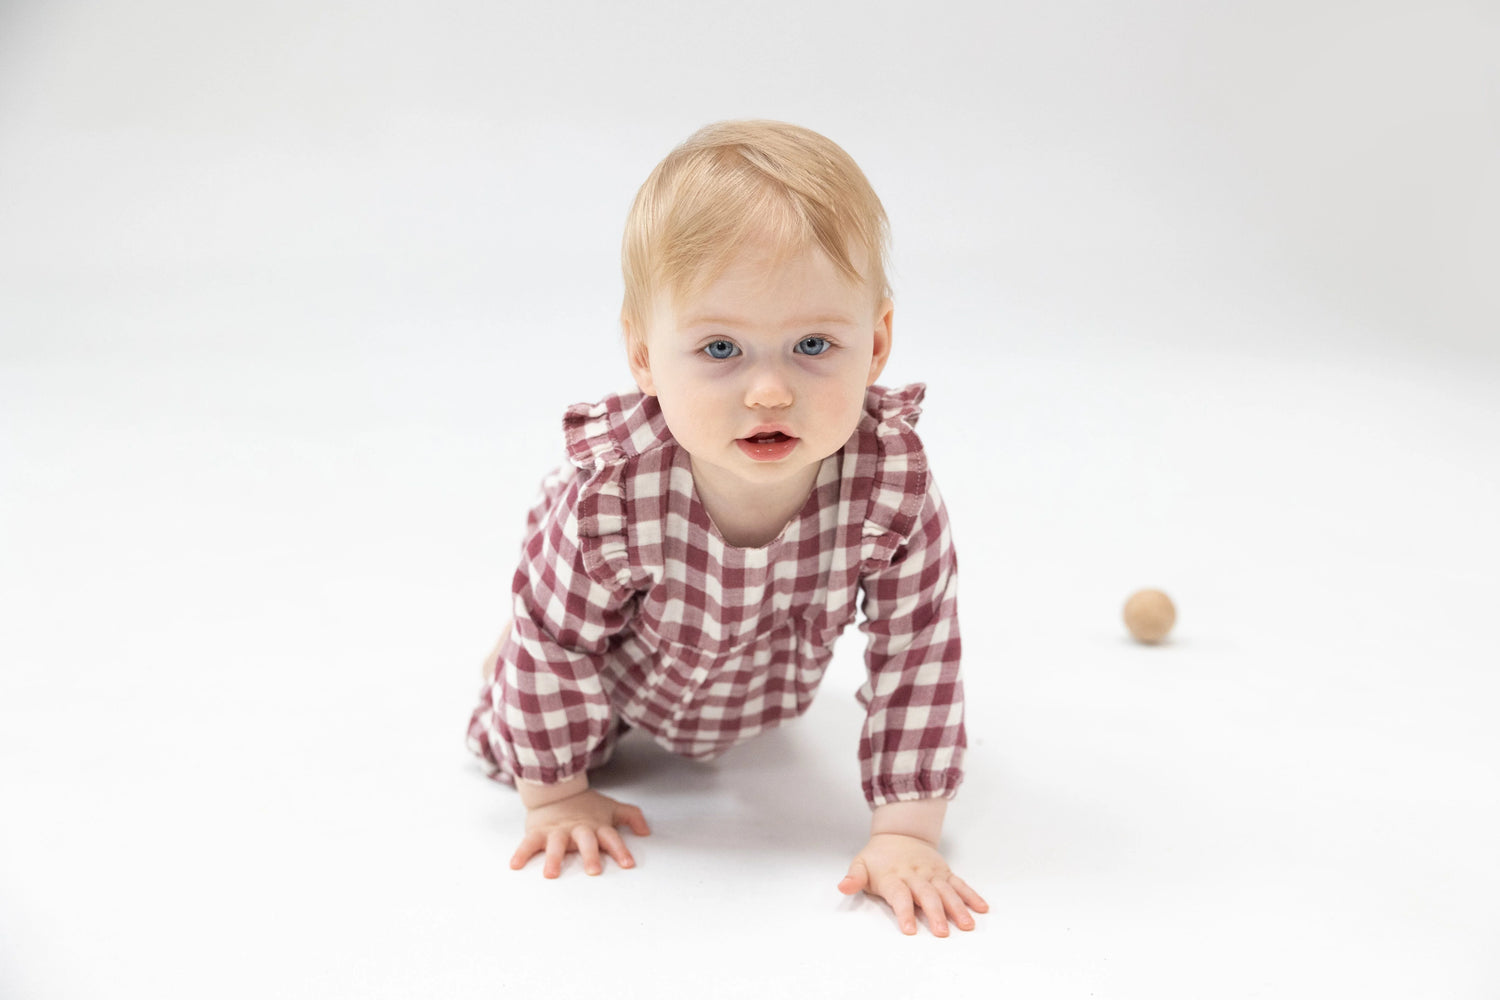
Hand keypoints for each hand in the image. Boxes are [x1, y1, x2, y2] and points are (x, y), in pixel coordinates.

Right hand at [511, 788, 650, 877]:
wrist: (556, 789)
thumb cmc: (586, 806)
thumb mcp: (610, 808)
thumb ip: (631, 816)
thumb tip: (647, 831)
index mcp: (596, 825)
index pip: (611, 838)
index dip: (620, 850)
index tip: (628, 864)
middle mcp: (578, 828)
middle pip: (585, 841)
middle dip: (589, 855)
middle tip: (593, 870)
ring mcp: (557, 830)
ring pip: (556, 844)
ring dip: (553, 858)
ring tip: (551, 875)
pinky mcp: (538, 831)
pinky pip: (528, 843)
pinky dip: (521, 853)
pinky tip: (515, 865)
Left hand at [838, 833, 988, 936]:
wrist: (900, 833)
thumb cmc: (879, 857)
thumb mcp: (861, 864)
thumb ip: (854, 877)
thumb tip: (842, 886)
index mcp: (894, 876)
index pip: (900, 896)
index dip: (904, 912)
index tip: (909, 930)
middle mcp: (915, 875)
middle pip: (927, 896)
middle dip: (935, 914)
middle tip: (942, 932)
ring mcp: (932, 874)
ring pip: (947, 891)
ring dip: (958, 908)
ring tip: (967, 925)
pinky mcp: (945, 873)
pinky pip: (960, 884)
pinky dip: (971, 895)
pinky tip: (982, 908)